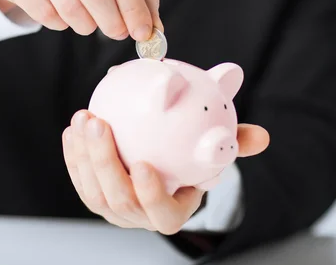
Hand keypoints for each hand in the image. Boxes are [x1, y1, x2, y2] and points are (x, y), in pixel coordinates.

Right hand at [0, 0, 162, 41]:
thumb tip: (154, 29)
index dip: (132, 5)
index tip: (143, 32)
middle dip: (111, 19)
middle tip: (118, 34)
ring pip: (67, 3)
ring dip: (86, 24)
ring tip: (90, 25)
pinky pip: (44, 12)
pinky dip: (60, 24)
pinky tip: (64, 17)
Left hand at [62, 110, 268, 234]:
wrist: (164, 166)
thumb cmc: (191, 159)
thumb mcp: (214, 149)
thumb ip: (234, 142)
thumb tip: (262, 136)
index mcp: (172, 212)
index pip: (162, 212)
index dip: (151, 194)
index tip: (144, 165)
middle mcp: (140, 217)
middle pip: (119, 198)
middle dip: (104, 162)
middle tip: (100, 123)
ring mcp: (114, 211)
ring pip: (93, 190)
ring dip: (84, 154)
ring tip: (84, 118)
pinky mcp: (95, 197)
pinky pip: (80, 179)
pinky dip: (74, 155)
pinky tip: (73, 128)